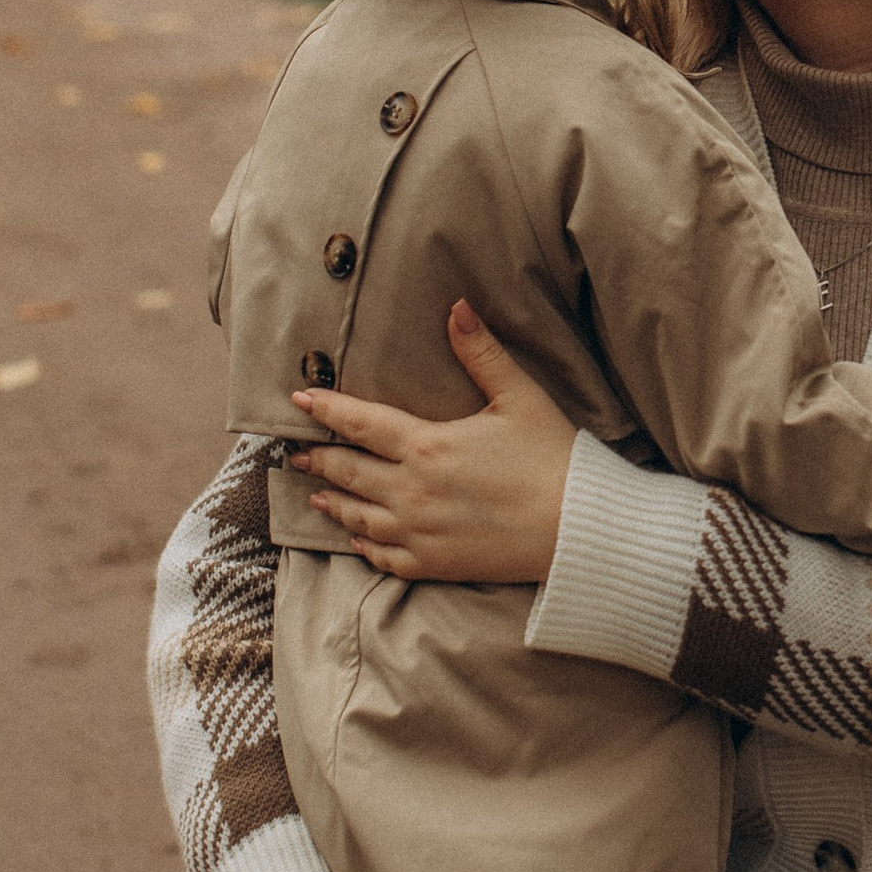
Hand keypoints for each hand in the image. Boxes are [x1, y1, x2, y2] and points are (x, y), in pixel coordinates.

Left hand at [290, 303, 580, 583]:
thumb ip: (481, 353)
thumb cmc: (553, 459)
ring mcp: (419, 533)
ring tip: (316, 495)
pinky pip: (384, 557)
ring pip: (358, 517)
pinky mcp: (434, 565)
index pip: (360, 423)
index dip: (326, 409)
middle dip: (318, 460)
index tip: (298, 400)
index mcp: (428, 445)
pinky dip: (364, 545)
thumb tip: (456, 306)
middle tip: (293, 455)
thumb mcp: (519, 397)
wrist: (578, 531)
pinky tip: (358, 538)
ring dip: (333, 503)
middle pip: (349, 472)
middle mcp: (412, 491)